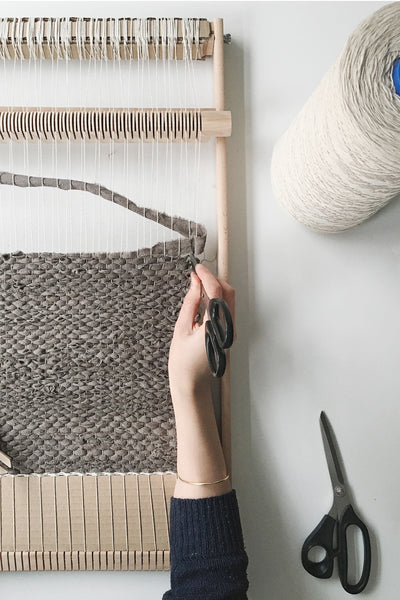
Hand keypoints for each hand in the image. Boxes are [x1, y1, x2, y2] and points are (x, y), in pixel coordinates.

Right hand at [168, 263, 234, 398]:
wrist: (190, 382)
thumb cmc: (182, 361)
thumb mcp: (181, 328)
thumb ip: (190, 303)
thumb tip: (194, 283)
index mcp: (215, 327)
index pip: (216, 293)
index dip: (207, 276)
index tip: (197, 268)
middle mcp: (227, 329)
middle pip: (228, 293)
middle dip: (214, 280)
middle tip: (197, 275)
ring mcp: (230, 332)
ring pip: (229, 300)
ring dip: (216, 289)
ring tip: (198, 285)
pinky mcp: (228, 333)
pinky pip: (226, 310)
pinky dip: (217, 299)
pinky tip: (203, 299)